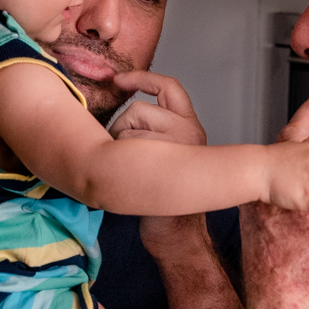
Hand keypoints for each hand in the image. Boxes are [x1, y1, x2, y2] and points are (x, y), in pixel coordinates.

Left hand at [111, 71, 211, 256]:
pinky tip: (129, 174)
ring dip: (118, 144)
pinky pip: (126, 140)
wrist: (173, 230)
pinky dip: (117, 156)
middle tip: (132, 159)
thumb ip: (154, 127)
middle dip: (123, 129)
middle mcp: (190, 131)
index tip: (118, 80)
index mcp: (191, 127)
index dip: (143, 78)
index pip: (170, 88)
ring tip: (133, 169)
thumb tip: (122, 99)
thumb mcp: (164, 153)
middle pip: (138, 109)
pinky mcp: (161, 156)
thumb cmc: (160, 194)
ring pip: (128, 124)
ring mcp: (177, 143)